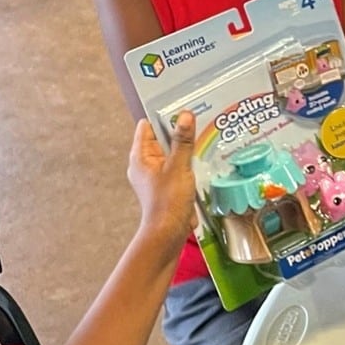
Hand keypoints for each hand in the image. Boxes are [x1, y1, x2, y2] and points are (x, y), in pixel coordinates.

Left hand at [127, 112, 196, 259]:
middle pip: (161, 139)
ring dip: (185, 149)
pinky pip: (176, 167)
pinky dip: (187, 164)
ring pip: (171, 154)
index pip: (148, 126)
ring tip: (203, 141)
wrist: (168, 233)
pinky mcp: (165, 186)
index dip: (163, 117)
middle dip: (178, 132)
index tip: (183, 111)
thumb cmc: (168, 202)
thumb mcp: (179, 167)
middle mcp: (144, 164)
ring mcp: (154, 176)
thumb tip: (185, 115)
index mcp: (140, 156)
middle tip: (199, 123)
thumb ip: (183, 141)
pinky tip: (202, 162)